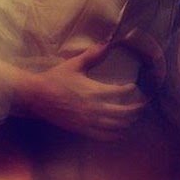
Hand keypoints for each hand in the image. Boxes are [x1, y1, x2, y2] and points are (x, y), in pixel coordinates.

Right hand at [26, 43, 146, 140]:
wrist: (38, 96)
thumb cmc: (56, 78)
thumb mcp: (74, 64)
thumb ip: (91, 55)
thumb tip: (106, 44)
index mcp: (94, 91)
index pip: (119, 92)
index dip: (130, 90)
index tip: (134, 86)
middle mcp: (94, 108)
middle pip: (122, 113)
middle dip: (135, 110)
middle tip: (142, 106)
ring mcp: (88, 121)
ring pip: (115, 126)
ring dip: (127, 122)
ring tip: (133, 118)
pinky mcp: (82, 130)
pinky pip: (103, 136)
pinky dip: (114, 135)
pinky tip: (119, 132)